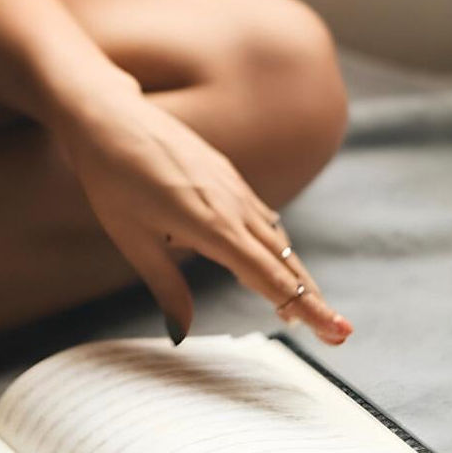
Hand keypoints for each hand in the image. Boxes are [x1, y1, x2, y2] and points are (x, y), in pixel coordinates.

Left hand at [53, 83, 352, 345]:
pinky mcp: (228, 176)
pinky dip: (276, 246)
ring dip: (297, 275)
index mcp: (213, 227)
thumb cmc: (113, 182)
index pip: (269, 278)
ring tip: (309, 308)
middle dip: (313, 300)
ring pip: (277, 240)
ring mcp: (234, 188)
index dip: (304, 309)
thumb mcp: (133, 242)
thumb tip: (181, 332)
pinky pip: (263, 217)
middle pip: (285, 262)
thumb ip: (166, 287)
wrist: (111, 119)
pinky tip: (276, 260)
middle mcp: (234, 206)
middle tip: (340, 333)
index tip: (335, 332)